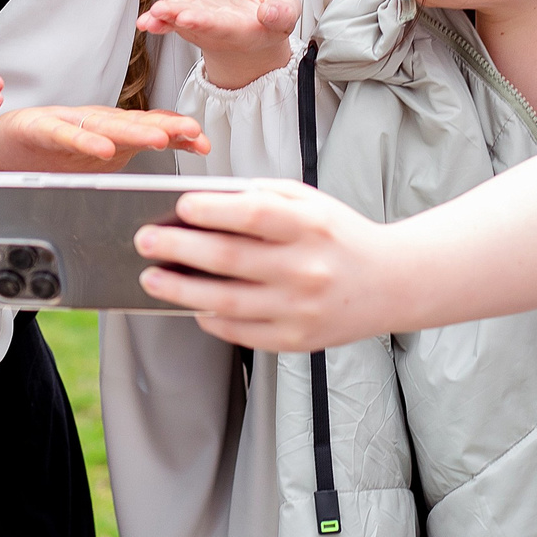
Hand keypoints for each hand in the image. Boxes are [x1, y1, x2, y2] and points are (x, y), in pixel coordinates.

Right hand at [0, 105, 208, 174]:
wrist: (2, 145)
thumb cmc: (52, 149)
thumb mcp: (102, 152)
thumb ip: (138, 148)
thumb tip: (183, 147)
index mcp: (111, 129)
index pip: (150, 126)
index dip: (177, 132)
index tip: (204, 143)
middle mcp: (95, 122)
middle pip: (134, 123)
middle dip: (165, 127)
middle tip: (191, 132)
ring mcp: (69, 124)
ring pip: (105, 126)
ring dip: (134, 131)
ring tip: (159, 138)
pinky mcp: (42, 129)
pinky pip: (67, 136)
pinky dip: (86, 141)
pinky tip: (104, 148)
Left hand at [131, 179, 396, 351]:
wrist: (391, 283)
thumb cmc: (338, 235)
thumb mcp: (310, 202)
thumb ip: (261, 197)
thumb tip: (201, 205)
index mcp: (310, 226)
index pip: (251, 214)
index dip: (210, 210)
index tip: (178, 206)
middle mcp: (306, 269)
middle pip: (228, 259)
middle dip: (178, 249)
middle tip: (144, 240)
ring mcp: (301, 309)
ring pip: (226, 302)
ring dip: (180, 291)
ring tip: (151, 278)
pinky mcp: (298, 339)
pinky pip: (242, 332)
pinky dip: (211, 320)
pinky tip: (192, 307)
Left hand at [138, 0, 298, 89]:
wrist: (257, 22)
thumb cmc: (272, 12)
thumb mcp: (287, 6)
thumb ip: (283, 11)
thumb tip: (272, 13)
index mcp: (247, 30)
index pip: (225, 26)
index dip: (206, 22)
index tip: (189, 17)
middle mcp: (222, 32)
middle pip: (200, 26)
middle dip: (180, 19)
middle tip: (163, 12)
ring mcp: (204, 26)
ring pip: (184, 22)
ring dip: (166, 19)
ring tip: (153, 13)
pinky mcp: (192, 16)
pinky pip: (174, 20)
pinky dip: (159, 20)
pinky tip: (146, 20)